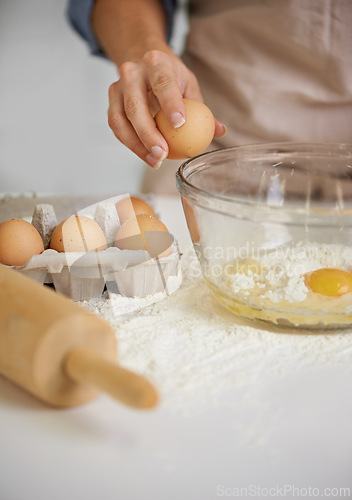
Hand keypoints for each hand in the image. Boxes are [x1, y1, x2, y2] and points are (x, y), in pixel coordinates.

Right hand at [107, 49, 225, 167]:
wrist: (140, 58)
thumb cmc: (169, 76)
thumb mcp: (188, 84)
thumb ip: (202, 109)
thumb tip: (219, 131)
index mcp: (157, 62)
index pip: (163, 82)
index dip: (170, 104)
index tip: (180, 124)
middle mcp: (133, 72)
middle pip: (136, 105)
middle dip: (148, 133)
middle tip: (163, 154)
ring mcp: (117, 87)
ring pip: (121, 119)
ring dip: (137, 145)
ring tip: (155, 161)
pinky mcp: (111, 102)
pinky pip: (117, 127)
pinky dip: (130, 144)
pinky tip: (146, 156)